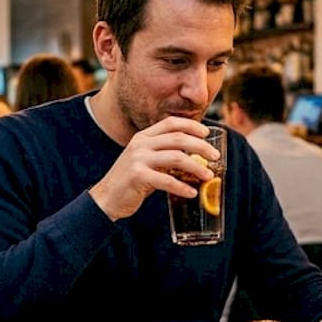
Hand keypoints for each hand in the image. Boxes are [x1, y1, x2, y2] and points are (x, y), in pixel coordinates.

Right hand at [88, 117, 219, 221]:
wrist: (106, 198)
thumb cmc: (130, 181)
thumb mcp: (145, 161)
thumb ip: (164, 155)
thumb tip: (194, 157)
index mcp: (143, 137)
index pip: (171, 123)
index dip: (191, 126)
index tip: (207, 134)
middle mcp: (140, 144)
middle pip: (178, 138)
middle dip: (201, 146)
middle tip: (215, 156)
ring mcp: (138, 159)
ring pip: (176, 158)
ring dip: (196, 167)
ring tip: (208, 176)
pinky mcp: (137, 176)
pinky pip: (166, 180)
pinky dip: (182, 187)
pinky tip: (192, 193)